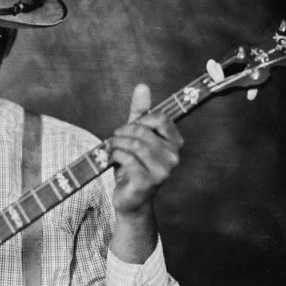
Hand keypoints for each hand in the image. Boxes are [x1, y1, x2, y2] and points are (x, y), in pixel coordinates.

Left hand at [109, 84, 182, 216]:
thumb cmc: (134, 166)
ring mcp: (162, 171)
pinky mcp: (148, 182)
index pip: (160, 118)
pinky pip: (127, 159)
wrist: (131, 200)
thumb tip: (142, 86)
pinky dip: (114, 155)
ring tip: (110, 147)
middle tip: (113, 138)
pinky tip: (111, 158)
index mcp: (175, 144)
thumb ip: (140, 113)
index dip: (140, 119)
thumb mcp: (136, 137)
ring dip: (116, 143)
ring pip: (134, 145)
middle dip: (123, 132)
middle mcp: (173, 157)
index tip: (128, 126)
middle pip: (143, 132)